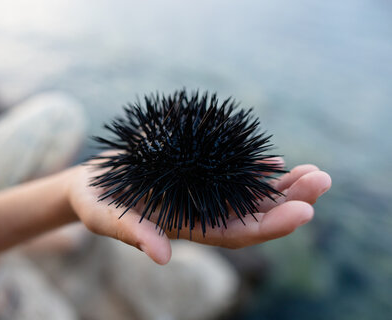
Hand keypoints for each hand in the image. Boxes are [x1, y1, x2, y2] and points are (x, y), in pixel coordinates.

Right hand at [66, 158, 330, 264]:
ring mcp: (201, 194)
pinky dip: (254, 168)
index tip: (304, 212)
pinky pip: (231, 172)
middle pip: (254, 214)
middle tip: (323, 180)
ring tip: (314, 171)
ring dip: (282, 185)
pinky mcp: (196, 174)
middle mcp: (202, 213)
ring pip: (249, 194)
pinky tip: (274, 159)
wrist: (92, 183)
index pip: (237, 233)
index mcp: (187, 230)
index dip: (271, 226)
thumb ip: (134, 233)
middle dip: (290, 201)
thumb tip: (162, 256)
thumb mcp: (109, 218)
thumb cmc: (97, 205)